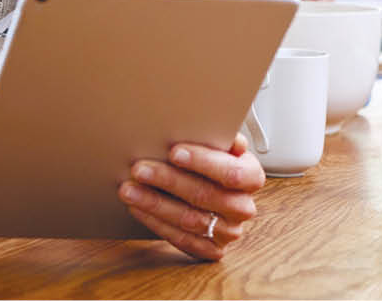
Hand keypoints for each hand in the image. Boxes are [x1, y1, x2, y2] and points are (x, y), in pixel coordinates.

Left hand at [119, 132, 262, 261]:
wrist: (216, 192)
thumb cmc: (215, 161)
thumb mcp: (223, 144)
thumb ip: (221, 137)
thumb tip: (222, 131)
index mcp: (252, 176)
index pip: (231, 172)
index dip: (203, 162)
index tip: (174, 151)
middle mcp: (243, 207)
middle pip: (205, 195)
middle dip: (168, 180)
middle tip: (140, 169)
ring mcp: (229, 232)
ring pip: (189, 219)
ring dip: (155, 203)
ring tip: (130, 189)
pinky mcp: (211, 250)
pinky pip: (182, 240)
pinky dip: (156, 223)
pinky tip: (138, 208)